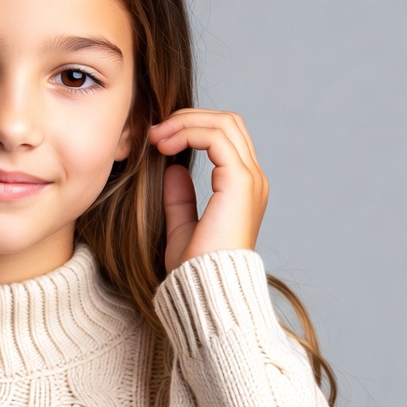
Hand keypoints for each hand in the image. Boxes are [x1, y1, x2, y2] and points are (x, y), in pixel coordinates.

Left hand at [148, 109, 268, 273]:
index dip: (191, 129)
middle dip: (188, 118)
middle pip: (228, 122)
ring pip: (224, 123)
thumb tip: (172, 168)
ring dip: (185, 122)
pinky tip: (165, 145)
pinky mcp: (240, 182)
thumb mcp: (182, 226)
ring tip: (155, 136)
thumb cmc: (194, 268)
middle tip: (154, 131)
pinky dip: (189, 133)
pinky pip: (216, 138)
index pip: (224, 137)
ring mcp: (250, 179)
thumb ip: (180, 196)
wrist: (205, 288)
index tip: (157, 139)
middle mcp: (253, 179)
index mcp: (242, 188)